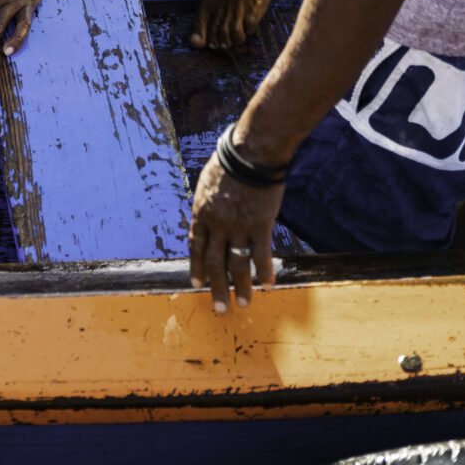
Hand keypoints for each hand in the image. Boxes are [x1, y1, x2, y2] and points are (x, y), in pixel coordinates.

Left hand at [187, 152, 283, 313]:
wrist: (249, 154)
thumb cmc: (228, 163)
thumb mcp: (207, 184)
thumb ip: (206, 205)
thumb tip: (204, 217)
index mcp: (202, 213)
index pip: (196, 246)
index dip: (197, 267)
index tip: (198, 284)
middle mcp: (217, 225)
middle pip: (214, 262)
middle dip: (217, 288)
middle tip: (220, 309)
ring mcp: (238, 227)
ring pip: (237, 264)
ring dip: (240, 287)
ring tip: (244, 304)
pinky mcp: (260, 226)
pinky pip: (261, 255)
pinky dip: (265, 272)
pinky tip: (268, 285)